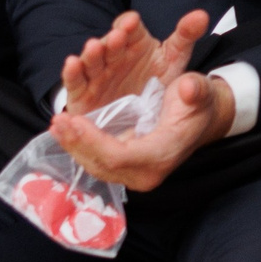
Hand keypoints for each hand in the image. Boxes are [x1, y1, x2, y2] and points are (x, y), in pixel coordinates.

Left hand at [48, 71, 233, 192]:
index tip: (74, 120)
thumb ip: (195, 90)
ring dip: (73, 145)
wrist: (203, 120)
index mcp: (162, 154)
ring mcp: (134, 173)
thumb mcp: (200, 92)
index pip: (118, 156)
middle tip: (58, 121)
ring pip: (95, 165)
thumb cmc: (199, 105)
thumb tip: (188, 88)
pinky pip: (97, 162)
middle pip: (101, 164)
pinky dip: (79, 147)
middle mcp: (146, 171)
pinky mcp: (125, 168)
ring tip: (57, 125)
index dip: (93, 140)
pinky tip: (65, 132)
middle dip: (76, 142)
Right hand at [59, 9, 208, 115]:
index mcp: (134, 42)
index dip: (129, 24)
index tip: (133, 23)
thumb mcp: (173, 59)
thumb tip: (202, 15)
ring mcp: (97, 73)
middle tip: (118, 37)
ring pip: (92, 59)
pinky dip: (72, 72)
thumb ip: (186, 36)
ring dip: (92, 53)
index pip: (129, 27)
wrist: (146, 117)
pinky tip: (72, 63)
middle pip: (110, 43)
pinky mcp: (82, 93)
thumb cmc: (157, 82)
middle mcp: (113, 54)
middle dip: (113, 39)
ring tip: (95, 47)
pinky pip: (75, 81)